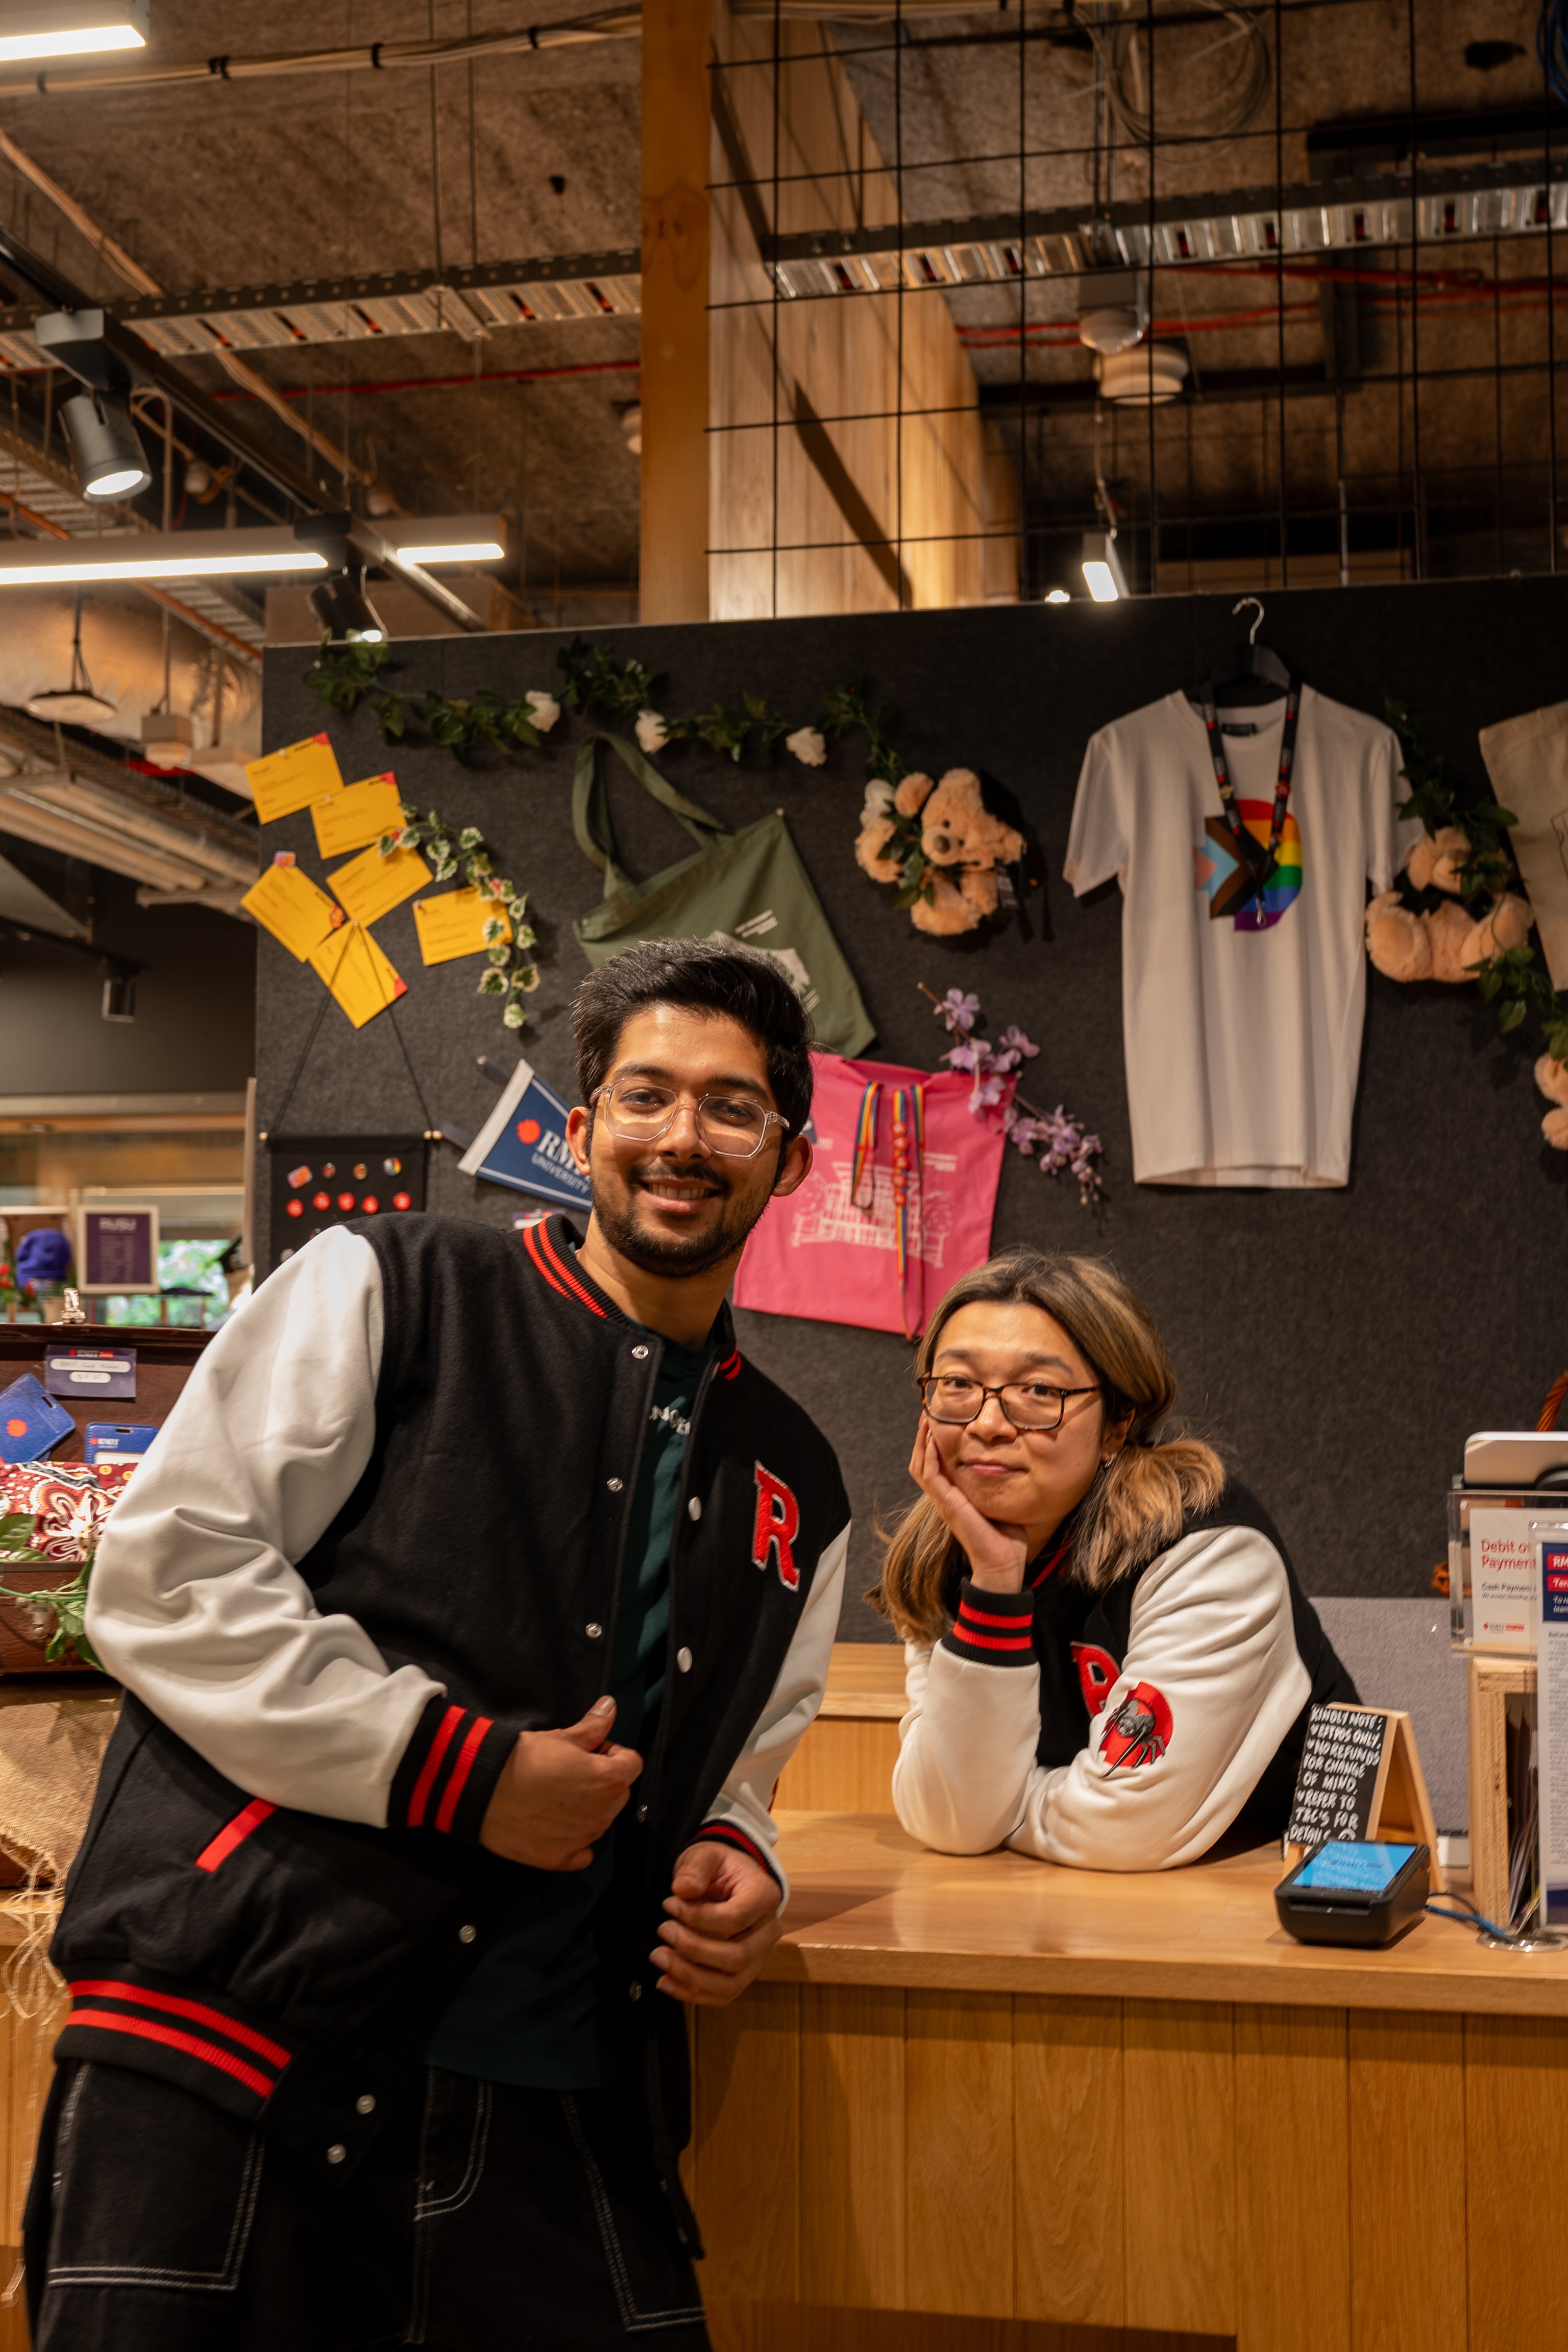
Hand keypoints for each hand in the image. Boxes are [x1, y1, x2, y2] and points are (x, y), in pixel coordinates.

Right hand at [479, 1698, 641, 1870]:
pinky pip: (581, 1853)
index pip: (632, 1764)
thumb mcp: (562, 1736)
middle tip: (570, 1773)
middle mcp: (602, 1815)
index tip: (589, 1751)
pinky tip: (554, 1827)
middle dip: (602, 1781)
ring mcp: (582, 1840)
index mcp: (608, 1780)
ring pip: (599, 1821)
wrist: (482, 1787)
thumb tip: (611, 1706)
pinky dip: (574, 1842)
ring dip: (588, 1809)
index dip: (612, 1753)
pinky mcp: (559, 1859)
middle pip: (618, 1793)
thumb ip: (594, 1726)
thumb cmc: (525, 1756)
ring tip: (556, 1797)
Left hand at [650, 1839, 782, 2006]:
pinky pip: (724, 1995)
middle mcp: (769, 1931)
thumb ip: (695, 1868)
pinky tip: (666, 1981)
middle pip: (736, 1956)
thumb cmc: (717, 1868)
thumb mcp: (705, 1855)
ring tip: (660, 1959)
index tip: (669, 1905)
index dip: (699, 1917)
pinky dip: (693, 1994)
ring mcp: (760, 1957)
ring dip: (690, 1977)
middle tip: (663, 1932)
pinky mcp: (745, 1974)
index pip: (736, 1918)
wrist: (727, 1880)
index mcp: (765, 1897)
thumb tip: (683, 1889)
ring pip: (731, 1983)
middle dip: (693, 1949)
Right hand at [909, 1414, 1028, 1592]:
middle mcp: (945, 1498)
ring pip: (921, 1467)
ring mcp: (944, 1502)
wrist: (1002, 1565)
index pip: (935, 1466)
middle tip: (927, 1414)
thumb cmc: (1006, 1539)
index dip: (932, 1445)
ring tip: (926, 1421)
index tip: (939, 1422)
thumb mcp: (1001, 1503)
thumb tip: (1014, 1467)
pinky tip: (933, 1440)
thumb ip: (1000, 1487)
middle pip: (922, 1463)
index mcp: (955, 1498)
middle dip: (923, 1438)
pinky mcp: (948, 1506)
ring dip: (922, 1443)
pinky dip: (929, 1457)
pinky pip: (931, 1477)